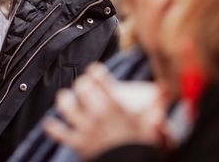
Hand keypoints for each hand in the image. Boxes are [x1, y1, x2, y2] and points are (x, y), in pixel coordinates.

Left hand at [44, 63, 165, 159]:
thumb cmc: (141, 146)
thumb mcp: (151, 125)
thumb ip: (157, 106)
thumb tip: (168, 90)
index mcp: (115, 105)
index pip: (100, 77)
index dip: (95, 71)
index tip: (95, 71)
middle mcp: (98, 113)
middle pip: (82, 87)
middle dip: (82, 85)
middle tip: (83, 87)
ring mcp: (86, 128)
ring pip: (66, 105)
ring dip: (65, 101)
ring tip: (66, 99)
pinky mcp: (77, 143)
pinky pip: (59, 132)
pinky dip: (53, 128)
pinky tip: (50, 123)